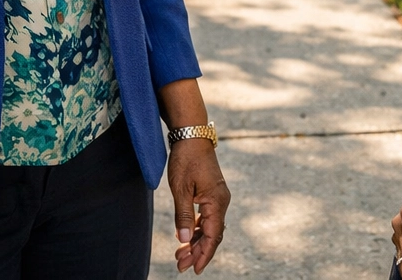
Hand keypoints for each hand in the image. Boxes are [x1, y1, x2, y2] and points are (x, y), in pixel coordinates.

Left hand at [168, 138, 229, 273]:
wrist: (192, 135)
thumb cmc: (186, 159)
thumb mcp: (181, 188)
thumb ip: (183, 215)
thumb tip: (184, 238)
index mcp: (217, 202)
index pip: (212, 235)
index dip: (204, 254)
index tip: (195, 269)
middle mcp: (221, 201)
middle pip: (212, 234)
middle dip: (197, 251)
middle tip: (181, 266)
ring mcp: (218, 197)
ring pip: (209, 226)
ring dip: (196, 241)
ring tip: (180, 254)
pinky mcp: (212, 193)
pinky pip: (207, 217)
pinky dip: (196, 228)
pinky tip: (185, 235)